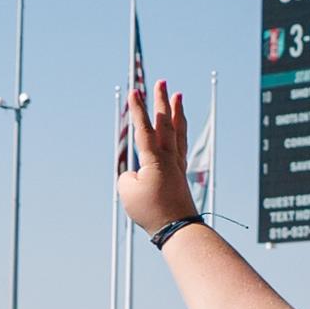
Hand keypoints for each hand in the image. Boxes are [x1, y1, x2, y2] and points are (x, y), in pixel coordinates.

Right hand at [118, 81, 197, 234]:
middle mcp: (169, 157)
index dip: (138, 110)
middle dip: (162, 100)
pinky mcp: (180, 172)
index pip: (144, 129)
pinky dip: (181, 130)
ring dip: (177, 111)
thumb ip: (128, 176)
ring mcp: (177, 163)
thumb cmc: (151, 211)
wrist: (178, 227)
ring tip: (178, 95)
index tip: (135, 91)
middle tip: (161, 81)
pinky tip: (180, 126)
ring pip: (178, 130)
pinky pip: (182, 143)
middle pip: (166, 122)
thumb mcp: (127, 192)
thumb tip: (136, 173)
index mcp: (154, 159)